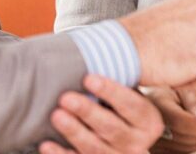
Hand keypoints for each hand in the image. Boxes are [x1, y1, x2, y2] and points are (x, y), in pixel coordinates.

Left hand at [40, 75, 163, 153]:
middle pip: (112, 129)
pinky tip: (46, 144)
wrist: (128, 135)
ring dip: (74, 131)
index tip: (88, 78)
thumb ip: (122, 81)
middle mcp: (137, 144)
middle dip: (88, 112)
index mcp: (149, 123)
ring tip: (57, 115)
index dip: (110, 91)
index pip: (132, 106)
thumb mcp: (132, 94)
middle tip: (66, 98)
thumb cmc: (124, 107)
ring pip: (95, 148)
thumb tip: (96, 51)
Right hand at [143, 84, 195, 152]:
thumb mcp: (180, 84)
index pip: (182, 123)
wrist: (146, 95)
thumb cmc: (166, 86)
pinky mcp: (161, 148)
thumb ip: (191, 99)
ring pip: (186, 150)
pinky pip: (183, 152)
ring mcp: (154, 140)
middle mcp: (152, 125)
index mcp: (157, 104)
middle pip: (187, 140)